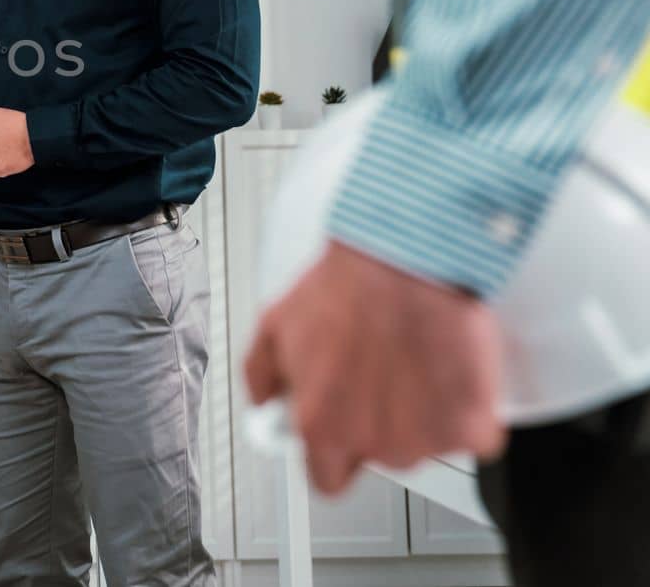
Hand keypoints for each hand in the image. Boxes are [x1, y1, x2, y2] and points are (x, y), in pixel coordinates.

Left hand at [244, 242, 506, 494]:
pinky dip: (468, 407)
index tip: (342, 433)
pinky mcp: (472, 427)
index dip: (334, 453)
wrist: (407, 259)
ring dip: (424, 412)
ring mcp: (425, 439)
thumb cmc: (348, 286)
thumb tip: (263, 401)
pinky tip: (448, 368)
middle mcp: (373, 442)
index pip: (326, 477)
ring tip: (414, 360)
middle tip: (383, 372)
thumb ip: (262, 374)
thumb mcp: (276, 324)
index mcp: (321, 426)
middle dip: (381, 420)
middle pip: (380, 454)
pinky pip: (475, 432)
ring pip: (426, 443)